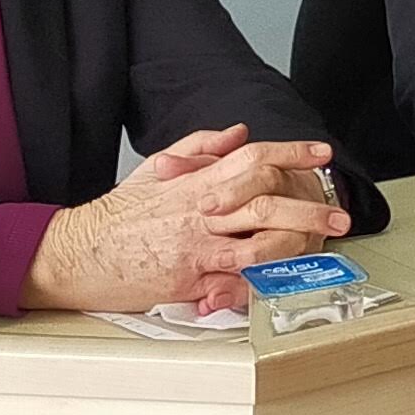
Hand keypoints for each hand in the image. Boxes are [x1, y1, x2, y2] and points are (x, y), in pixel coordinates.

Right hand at [23, 133, 348, 312]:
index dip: (292, 152)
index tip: (321, 153)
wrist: (75, 252)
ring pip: (258, 243)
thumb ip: (200, 148)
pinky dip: (260, 281)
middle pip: (267, 203)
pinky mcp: (187, 280)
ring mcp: (196, 247)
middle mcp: (201, 211)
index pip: (254, 158)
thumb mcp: (155, 167)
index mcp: (196, 182)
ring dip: (296, 246)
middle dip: (310, 207)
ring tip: (322, 248)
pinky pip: (233, 281)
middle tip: (339, 214)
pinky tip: (284, 279)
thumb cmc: (115, 215)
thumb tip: (237, 133)